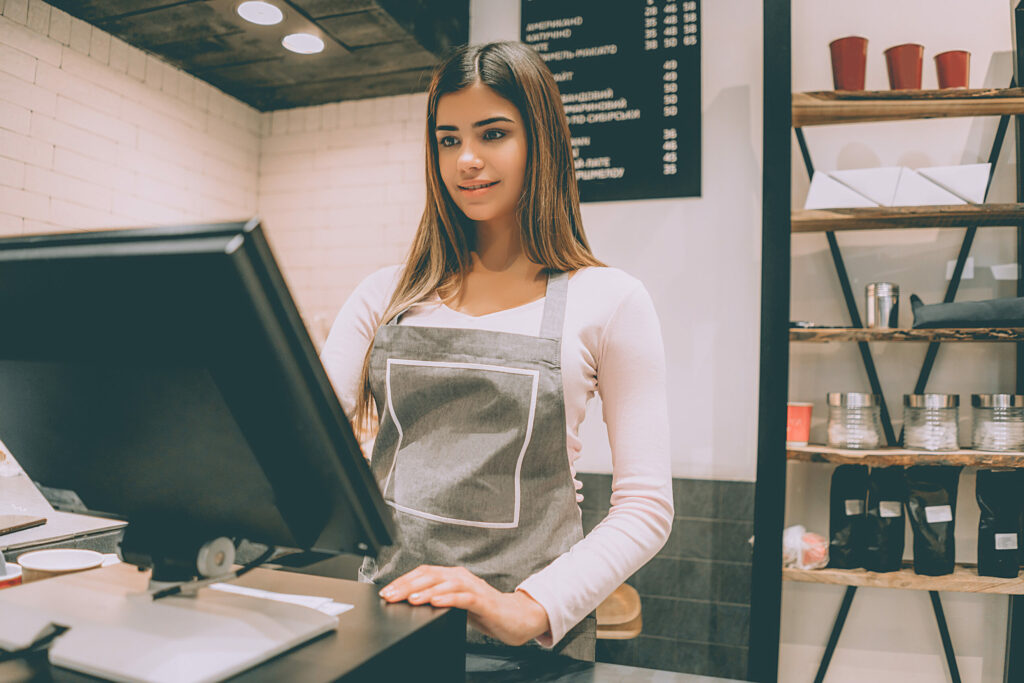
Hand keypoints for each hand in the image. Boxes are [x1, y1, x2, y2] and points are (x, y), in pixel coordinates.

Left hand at [378, 565, 550, 645]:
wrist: (516, 618)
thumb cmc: (485, 612)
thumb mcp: (456, 605)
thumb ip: (439, 600)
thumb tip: (411, 603)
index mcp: (453, 576)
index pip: (424, 573)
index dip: (404, 581)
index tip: (386, 592)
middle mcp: (462, 577)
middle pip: (431, 575)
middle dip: (408, 585)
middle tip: (390, 595)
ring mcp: (473, 588)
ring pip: (445, 584)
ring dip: (426, 590)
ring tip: (410, 599)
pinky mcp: (484, 601)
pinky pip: (464, 597)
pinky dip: (449, 598)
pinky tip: (436, 602)